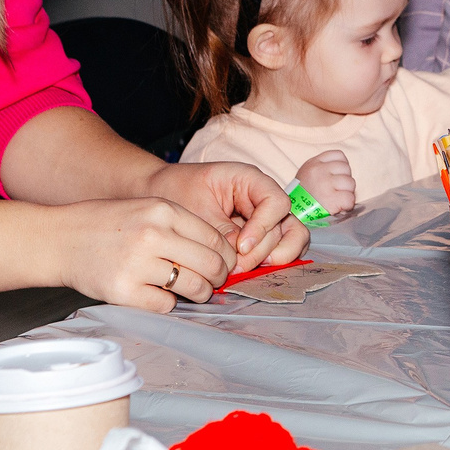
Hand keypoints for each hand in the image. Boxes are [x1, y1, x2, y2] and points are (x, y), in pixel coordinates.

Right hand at [47, 197, 237, 311]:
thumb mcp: (146, 209)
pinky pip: (165, 305)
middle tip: (212, 282)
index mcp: (163, 211)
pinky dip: (167, 303)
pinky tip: (157, 294)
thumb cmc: (105, 225)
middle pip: (211, 265)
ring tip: (191, 291)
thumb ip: (180, 227)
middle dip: (218, 278)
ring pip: (194, 288)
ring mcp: (137, 264)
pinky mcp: (123, 290)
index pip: (216, 239)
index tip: (224, 265)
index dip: (226, 257)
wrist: (59, 239)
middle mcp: (152, 234)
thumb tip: (220, 253)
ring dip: (199, 294)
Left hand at [145, 161, 309, 270]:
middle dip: (262, 250)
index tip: (241, 246)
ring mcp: (264, 217)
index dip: (263, 227)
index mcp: (249, 180)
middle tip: (236, 266)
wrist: (159, 195)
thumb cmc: (175, 192)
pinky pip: (279, 248)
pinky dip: (269, 262)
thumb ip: (221, 232)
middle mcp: (262, 198)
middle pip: (285, 225)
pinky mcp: (260, 235)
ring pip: (291, 238)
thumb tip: (240, 256)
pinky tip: (247, 270)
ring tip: (243, 269)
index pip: (276, 202)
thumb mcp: (195, 210)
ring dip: (273, 258)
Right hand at [295, 150, 355, 216]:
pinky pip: (350, 198)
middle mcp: (319, 171)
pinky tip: (339, 207)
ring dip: (347, 193)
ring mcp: (325, 184)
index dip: (341, 167)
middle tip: (335, 191)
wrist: (293, 216)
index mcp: (313, 163)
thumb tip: (344, 170)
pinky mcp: (331, 200)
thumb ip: (323, 168)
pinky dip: (347, 205)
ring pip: (350, 183)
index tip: (335, 176)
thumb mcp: (307, 175)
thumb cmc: (303, 197)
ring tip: (336, 199)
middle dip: (344, 181)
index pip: (339, 155)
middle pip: (346, 168)